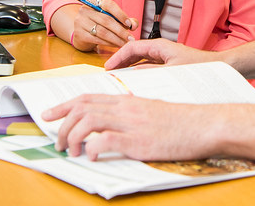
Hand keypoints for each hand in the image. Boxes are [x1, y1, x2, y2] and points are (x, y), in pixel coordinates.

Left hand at [42, 94, 217, 160]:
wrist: (204, 124)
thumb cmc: (181, 121)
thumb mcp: (151, 111)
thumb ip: (131, 113)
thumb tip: (113, 121)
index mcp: (127, 100)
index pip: (87, 97)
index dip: (64, 105)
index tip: (49, 114)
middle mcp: (125, 109)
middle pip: (82, 108)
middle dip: (61, 123)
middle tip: (55, 139)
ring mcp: (131, 124)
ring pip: (88, 122)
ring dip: (72, 137)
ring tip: (70, 151)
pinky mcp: (139, 141)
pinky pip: (106, 141)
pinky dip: (92, 148)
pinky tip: (91, 156)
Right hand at [69, 0, 136, 50]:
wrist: (81, 33)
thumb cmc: (99, 24)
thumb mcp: (111, 18)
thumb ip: (124, 20)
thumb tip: (134, 24)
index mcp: (94, 2)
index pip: (108, 5)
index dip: (120, 14)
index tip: (129, 24)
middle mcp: (85, 10)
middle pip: (107, 20)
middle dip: (121, 31)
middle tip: (131, 39)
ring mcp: (81, 22)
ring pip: (103, 32)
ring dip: (116, 39)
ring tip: (125, 44)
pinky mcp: (80, 34)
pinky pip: (98, 39)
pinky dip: (109, 43)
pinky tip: (116, 45)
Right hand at [105, 39, 216, 69]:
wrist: (218, 66)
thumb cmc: (198, 66)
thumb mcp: (172, 72)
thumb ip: (151, 72)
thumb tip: (133, 73)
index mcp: (159, 46)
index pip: (131, 47)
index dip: (117, 56)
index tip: (107, 67)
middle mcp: (160, 49)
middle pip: (133, 52)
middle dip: (120, 61)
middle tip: (108, 74)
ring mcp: (163, 56)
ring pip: (140, 59)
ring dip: (128, 66)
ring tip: (117, 77)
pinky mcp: (168, 63)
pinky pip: (148, 65)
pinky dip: (138, 70)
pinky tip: (134, 80)